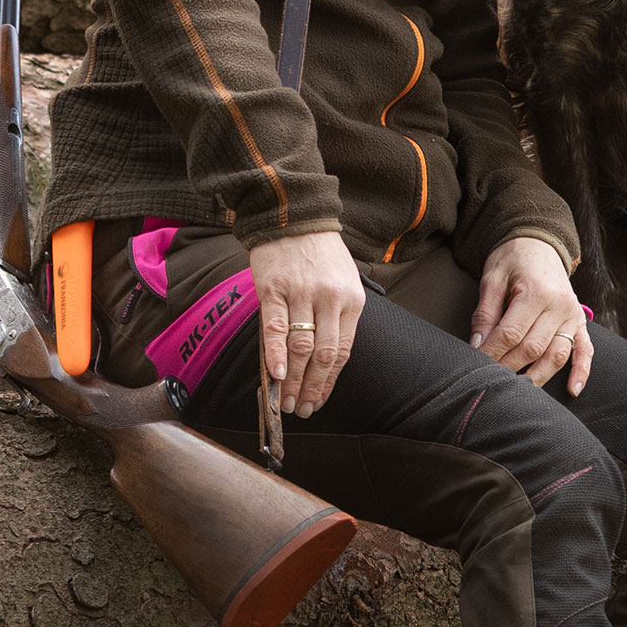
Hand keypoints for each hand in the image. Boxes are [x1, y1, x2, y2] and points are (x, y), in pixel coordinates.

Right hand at [250, 229, 364, 416]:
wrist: (296, 216)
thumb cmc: (321, 254)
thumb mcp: (345, 282)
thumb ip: (339, 317)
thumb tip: (327, 360)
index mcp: (352, 301)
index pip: (342, 352)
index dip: (330, 382)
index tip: (319, 402)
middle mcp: (330, 300)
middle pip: (323, 355)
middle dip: (312, 388)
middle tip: (301, 411)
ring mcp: (302, 294)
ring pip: (301, 346)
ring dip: (294, 380)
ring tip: (285, 402)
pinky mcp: (274, 289)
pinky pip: (275, 328)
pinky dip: (275, 354)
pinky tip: (275, 376)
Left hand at [473, 237, 591, 390]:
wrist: (539, 244)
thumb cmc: (513, 260)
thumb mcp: (492, 280)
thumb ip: (486, 314)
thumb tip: (477, 346)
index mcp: (537, 292)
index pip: (511, 333)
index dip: (492, 353)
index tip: (476, 364)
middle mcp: (560, 305)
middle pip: (533, 348)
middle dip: (508, 367)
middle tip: (489, 378)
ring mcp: (573, 315)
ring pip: (557, 355)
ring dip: (537, 376)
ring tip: (519, 391)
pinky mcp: (580, 321)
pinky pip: (585, 350)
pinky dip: (581, 371)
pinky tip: (573, 389)